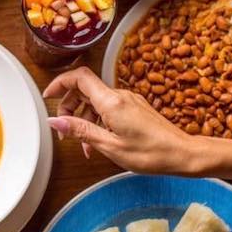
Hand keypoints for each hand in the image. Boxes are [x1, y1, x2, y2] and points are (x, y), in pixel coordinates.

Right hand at [44, 67, 201, 174]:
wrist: (183, 155)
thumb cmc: (152, 153)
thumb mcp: (110, 145)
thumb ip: (80, 130)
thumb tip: (56, 121)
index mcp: (112, 101)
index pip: (79, 77)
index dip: (60, 82)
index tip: (48, 96)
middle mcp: (120, 96)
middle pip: (84, 89)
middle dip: (68, 106)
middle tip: (64, 129)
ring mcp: (128, 101)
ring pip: (95, 101)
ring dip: (83, 118)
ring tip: (82, 143)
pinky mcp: (133, 108)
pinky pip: (108, 108)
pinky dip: (96, 121)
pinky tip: (97, 141)